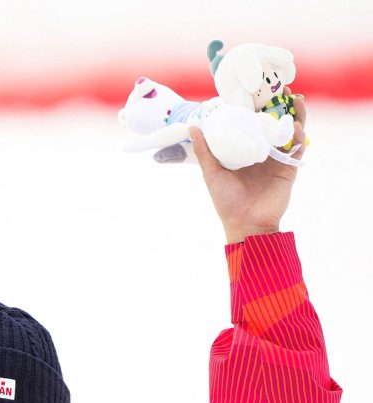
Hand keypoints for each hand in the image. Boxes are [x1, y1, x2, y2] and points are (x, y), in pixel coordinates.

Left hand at [190, 91, 306, 243]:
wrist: (246, 224)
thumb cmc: (226, 202)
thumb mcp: (212, 173)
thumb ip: (205, 151)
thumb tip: (192, 126)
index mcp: (246, 151)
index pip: (253, 123)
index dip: (258, 106)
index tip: (257, 88)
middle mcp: (263, 152)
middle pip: (274, 123)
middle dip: (280, 104)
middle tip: (281, 86)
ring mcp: (277, 160)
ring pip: (290, 131)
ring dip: (295, 114)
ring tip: (295, 98)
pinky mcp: (289, 169)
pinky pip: (298, 148)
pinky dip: (299, 136)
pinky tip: (297, 125)